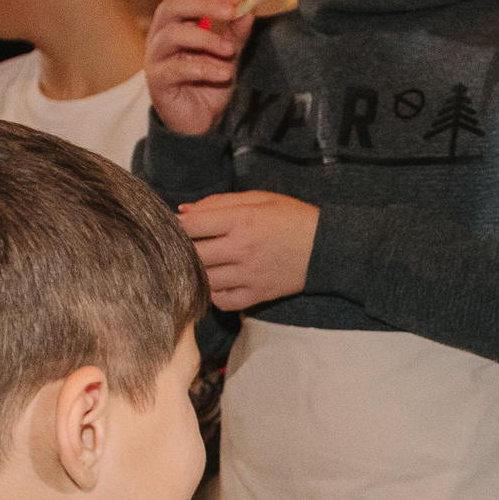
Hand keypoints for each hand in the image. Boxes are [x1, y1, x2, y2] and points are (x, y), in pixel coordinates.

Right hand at [147, 0, 254, 135]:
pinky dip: (203, 68)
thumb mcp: (229, 54)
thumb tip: (248, 9)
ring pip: (171, 35)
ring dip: (205, 38)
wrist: (201, 121)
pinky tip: (224, 74)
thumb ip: (236, 32)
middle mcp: (161, 35)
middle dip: (203, 4)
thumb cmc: (210, 82)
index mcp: (177, 23)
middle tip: (231, 10)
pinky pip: (175, 69)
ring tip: (230, 50)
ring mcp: (156, 58)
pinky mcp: (157, 81)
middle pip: (172, 6)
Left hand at [179, 192, 318, 311]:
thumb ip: (219, 202)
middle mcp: (242, 249)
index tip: (172, 226)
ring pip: (203, 280)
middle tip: (178, 247)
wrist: (326, 248)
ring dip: (195, 273)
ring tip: (197, 264)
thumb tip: (183, 211)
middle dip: (181, 250)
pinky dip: (212, 294)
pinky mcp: (256, 295)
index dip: (175, 225)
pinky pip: (221, 301)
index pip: (192, 225)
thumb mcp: (259, 198)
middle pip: (193, 255)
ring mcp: (248, 275)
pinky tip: (215, 281)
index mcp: (241, 220)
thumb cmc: (291, 217)